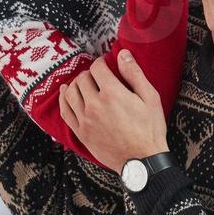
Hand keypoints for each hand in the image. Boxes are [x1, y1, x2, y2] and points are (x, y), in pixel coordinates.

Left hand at [60, 52, 168, 171]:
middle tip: (97, 75)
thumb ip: (134, 74)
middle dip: (89, 73)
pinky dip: (63, 99)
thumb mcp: (150, 98)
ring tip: (84, 82)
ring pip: (71, 93)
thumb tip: (122, 53)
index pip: (97, 68)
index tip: (105, 64)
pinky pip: (65, 111)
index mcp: (112, 94)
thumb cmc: (149, 130)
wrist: (142, 161)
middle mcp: (95, 105)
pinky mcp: (81, 132)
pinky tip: (66, 93)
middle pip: (83, 79)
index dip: (101, 62)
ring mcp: (85, 119)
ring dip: (76, 83)